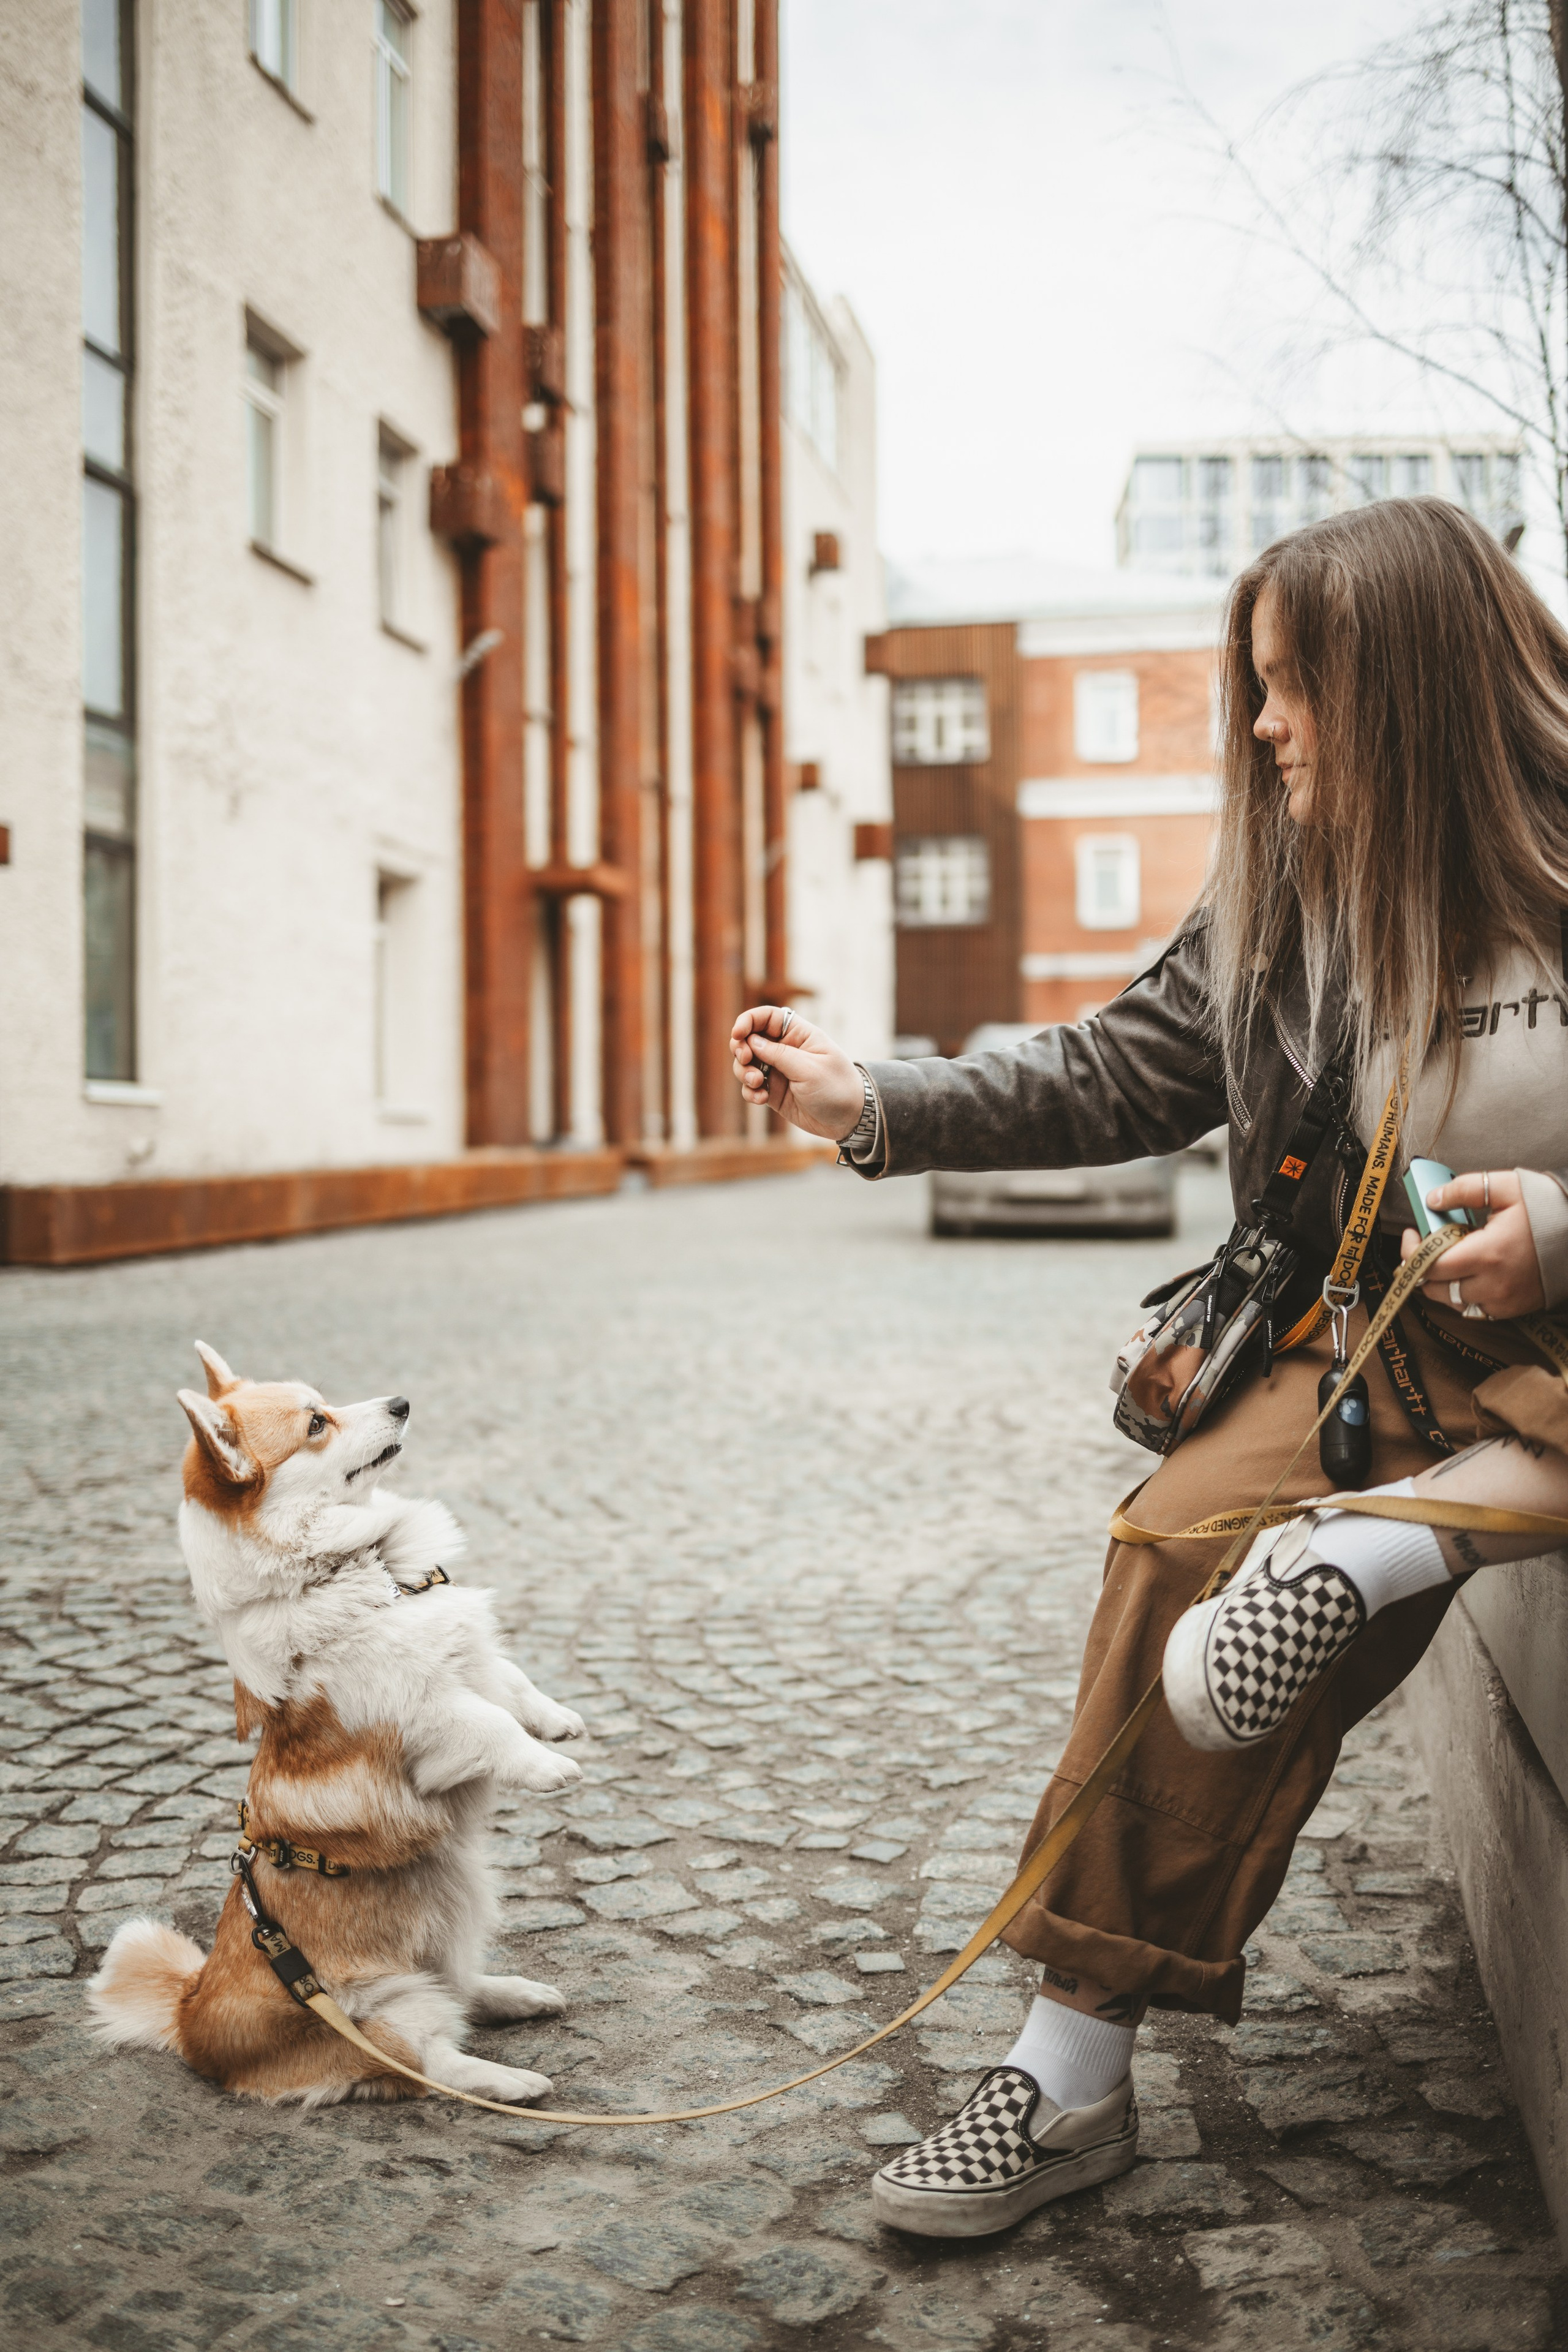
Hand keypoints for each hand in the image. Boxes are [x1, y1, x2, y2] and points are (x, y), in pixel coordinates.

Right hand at [729, 1005, 864, 1139]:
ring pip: (746, 1065)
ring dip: (743, 1072)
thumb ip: (779, 1054)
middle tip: (747, 1061)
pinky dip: (750, 1092)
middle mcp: (786, 1050)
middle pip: (750, 1039)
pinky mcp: (774, 1092)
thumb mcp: (809, 1069)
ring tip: (757, 1084)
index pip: (767, 1017)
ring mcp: (778, 1071)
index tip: (738, 1034)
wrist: (850, 1120)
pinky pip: (751, 1088)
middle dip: (741, 1049)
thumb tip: (751, 1041)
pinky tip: (761, 1099)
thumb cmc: (837, 1088)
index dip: (748, 1020)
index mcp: (799, 1035)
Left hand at [1398, 1169, 1544, 1318]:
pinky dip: (1465, 1295)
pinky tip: (1470, 1274)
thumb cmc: (1548, 1208)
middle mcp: (1492, 1284)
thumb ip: (1465, 1190)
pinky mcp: (1514, 1309)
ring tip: (1447, 1259)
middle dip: (1422, 1268)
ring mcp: (1504, 1301)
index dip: (1412, 1251)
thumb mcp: (1508, 1187)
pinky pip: (1476, 1309)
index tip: (1412, 1233)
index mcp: (1487, 1253)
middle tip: (1424, 1247)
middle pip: (1436, 1289)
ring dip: (1443, 1283)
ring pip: (1454, 1302)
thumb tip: (1433, 1199)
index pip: (1430, 1265)